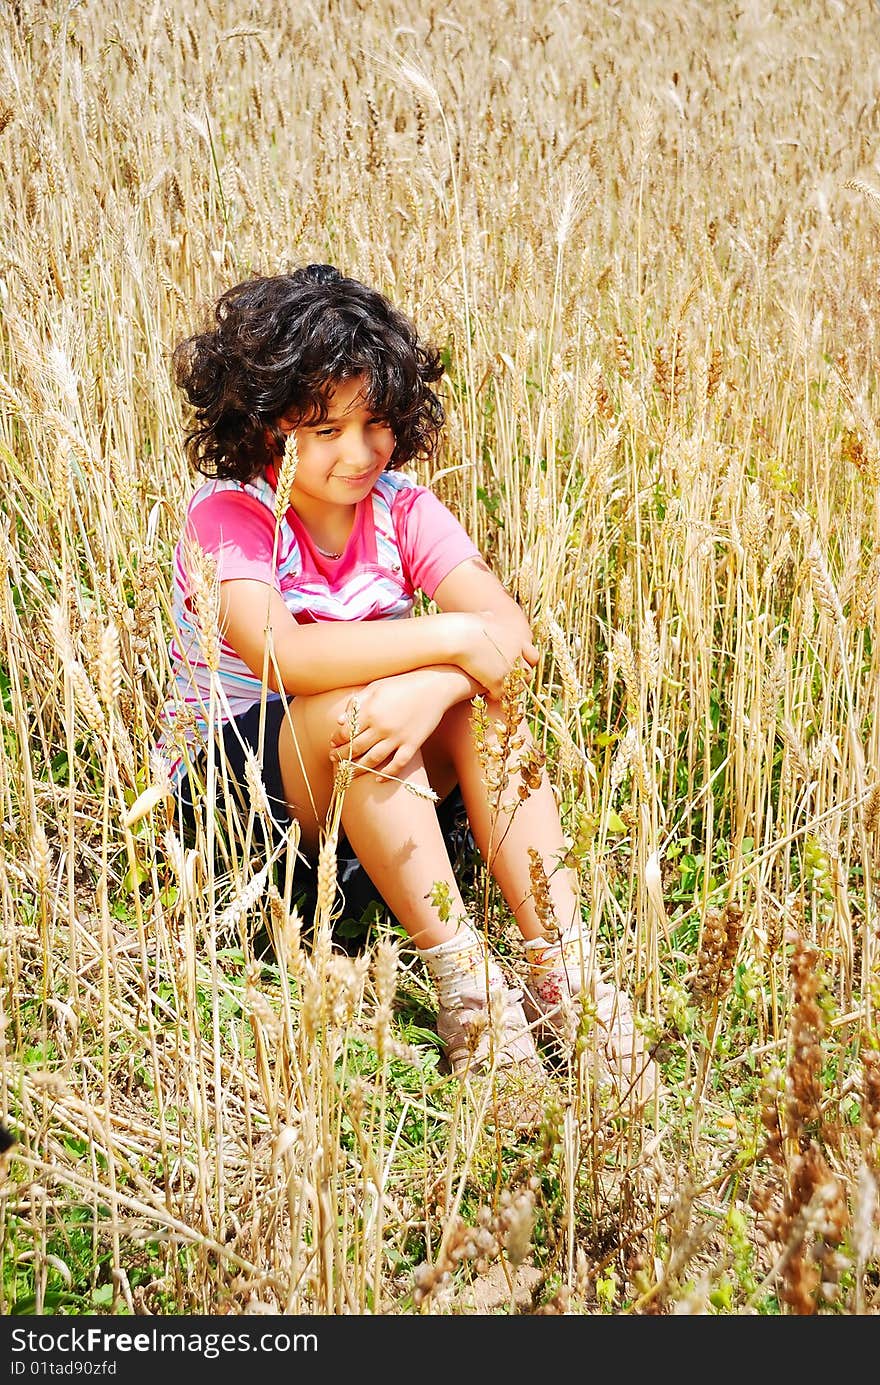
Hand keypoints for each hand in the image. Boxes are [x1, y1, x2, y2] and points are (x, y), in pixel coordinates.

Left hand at [329, 671, 452, 779]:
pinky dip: (387, 773)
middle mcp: (382, 727)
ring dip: (358, 769)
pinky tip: (378, 778)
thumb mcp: (376, 687)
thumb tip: (340, 721)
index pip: (346, 732)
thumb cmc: (403, 684)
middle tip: (335, 760)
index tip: (333, 743)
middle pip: (356, 748)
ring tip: (349, 772)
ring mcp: (398, 737)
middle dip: (342, 756)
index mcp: (371, 711)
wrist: (435, 687)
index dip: (336, 740)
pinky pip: (398, 764)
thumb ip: (356, 703)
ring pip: (373, 759)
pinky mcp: (413, 744)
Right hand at [456, 610, 537, 699]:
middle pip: (528, 674)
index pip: (533, 656)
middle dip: (519, 679)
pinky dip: (493, 694)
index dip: (526, 663)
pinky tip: (485, 692)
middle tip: (508, 681)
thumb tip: (488, 615)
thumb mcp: (481, 618)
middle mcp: (517, 656)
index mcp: (517, 640)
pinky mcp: (497, 682)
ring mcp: (508, 670)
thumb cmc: (464, 626)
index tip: (516, 666)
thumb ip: (489, 619)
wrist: (458, 637)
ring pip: (516, 687)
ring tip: (496, 688)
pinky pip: (500, 694)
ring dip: (508, 688)